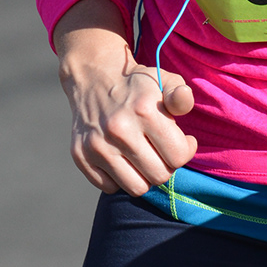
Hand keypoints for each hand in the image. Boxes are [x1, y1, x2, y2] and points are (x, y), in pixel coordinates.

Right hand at [54, 0, 196, 196]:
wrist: (94, 78)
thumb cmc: (138, 86)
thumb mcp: (165, 81)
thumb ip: (180, 96)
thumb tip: (184, 99)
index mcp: (144, 110)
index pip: (178, 156)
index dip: (186, 151)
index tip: (183, 142)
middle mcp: (119, 130)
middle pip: (159, 176)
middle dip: (166, 165)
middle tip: (162, 150)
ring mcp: (97, 145)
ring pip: (136, 188)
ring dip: (144, 176)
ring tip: (144, 158)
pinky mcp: (80, 156)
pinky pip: (110, 187)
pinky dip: (119, 178)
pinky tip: (122, 159)